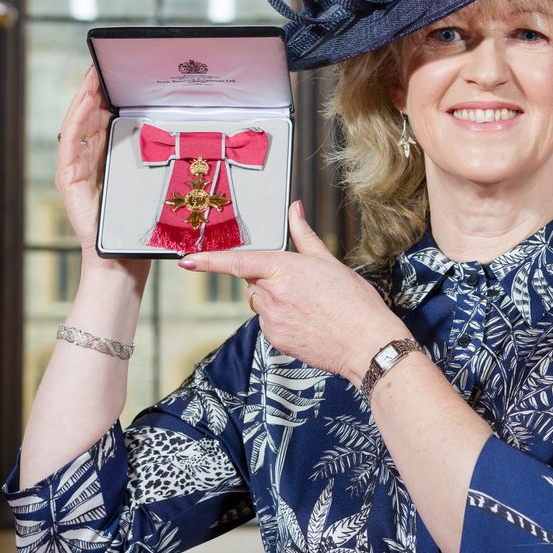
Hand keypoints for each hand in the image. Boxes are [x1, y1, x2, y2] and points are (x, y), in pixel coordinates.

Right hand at [56, 66, 148, 284]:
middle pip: (89, 118)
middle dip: (95, 90)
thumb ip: (157, 162)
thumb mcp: (154, 185)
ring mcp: (76, 171)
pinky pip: (71, 146)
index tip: (117, 72)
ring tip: (93, 76)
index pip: (105, 120)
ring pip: (78, 126)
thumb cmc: (142, 228)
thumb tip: (179, 136)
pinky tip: (84, 104)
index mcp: (108, 160)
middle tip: (103, 65)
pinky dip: (76, 123)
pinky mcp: (69, 181)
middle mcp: (89, 162)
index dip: (109, 95)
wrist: (123, 262)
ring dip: (84, 99)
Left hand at [179, 202, 410, 383]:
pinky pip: (268, 324)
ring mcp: (272, 320)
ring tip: (310, 306)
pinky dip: (282, 321)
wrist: (366, 343)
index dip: (208, 261)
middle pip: (253, 283)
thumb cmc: (354, 302)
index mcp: (284, 269)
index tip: (186, 261)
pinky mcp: (275, 340)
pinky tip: (307, 322)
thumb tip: (295, 209)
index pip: (238, 262)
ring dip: (276, 301)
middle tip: (303, 287)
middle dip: (269, 281)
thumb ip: (304, 235)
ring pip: (261, 304)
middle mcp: (272, 295)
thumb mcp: (329, 261)